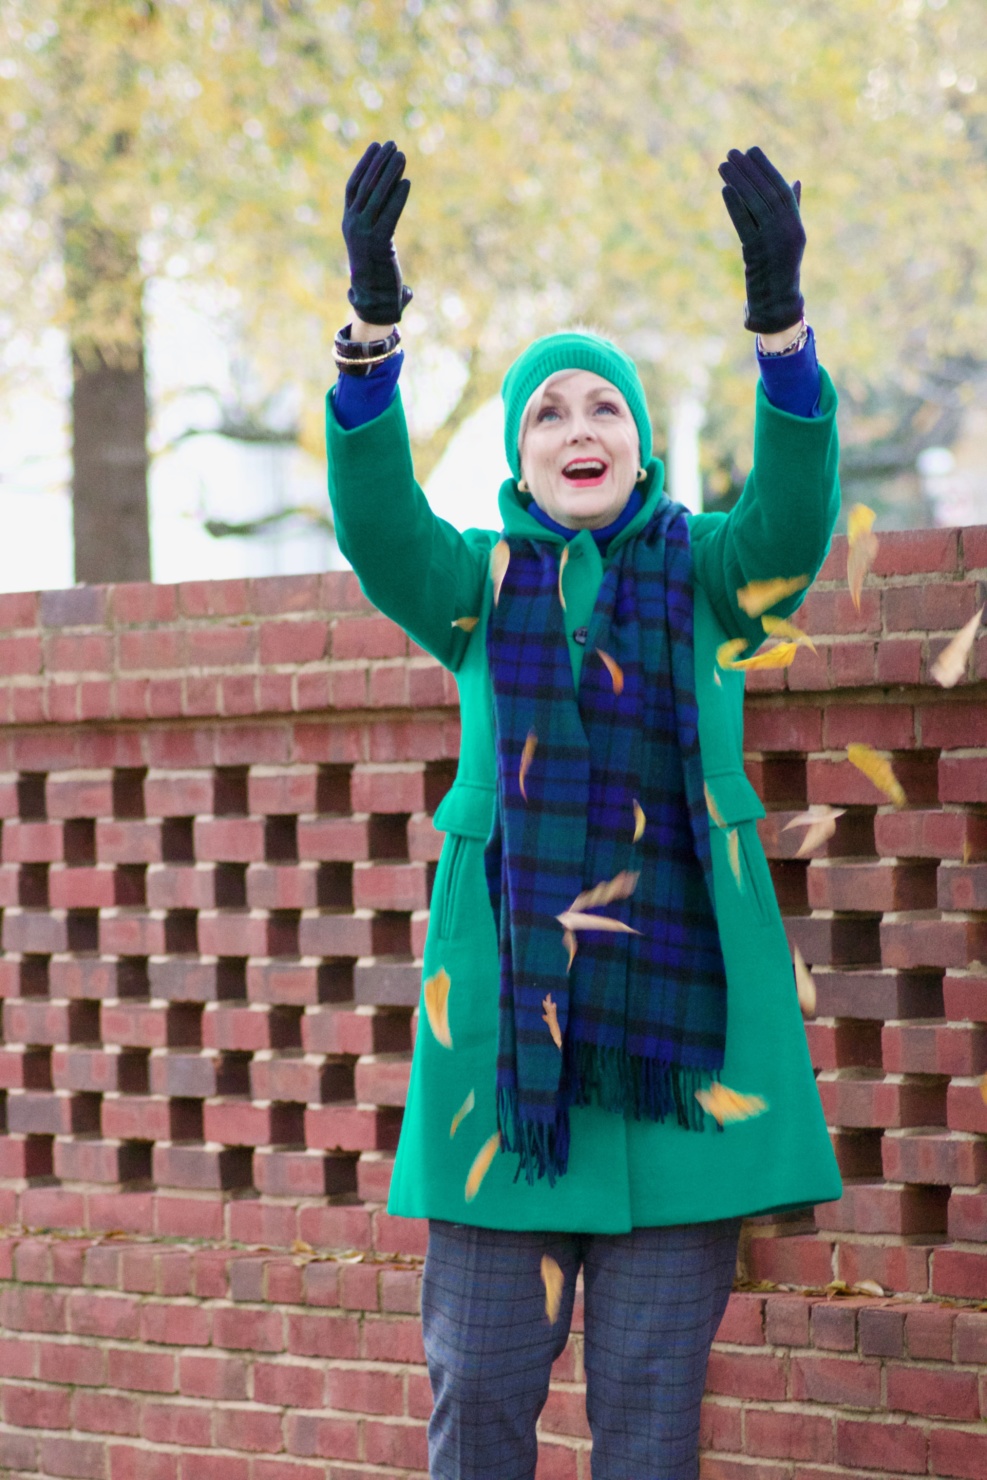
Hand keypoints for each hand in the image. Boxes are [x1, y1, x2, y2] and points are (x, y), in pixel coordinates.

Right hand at [342, 140, 412, 325]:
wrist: (373, 301)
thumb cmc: (377, 276)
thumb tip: (394, 202)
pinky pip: (389, 214)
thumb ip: (380, 227)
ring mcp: (364, 234)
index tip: (376, 147)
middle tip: (393, 145)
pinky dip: (398, 197)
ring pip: (377, 196)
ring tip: (402, 156)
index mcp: (348, 223)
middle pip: (366, 186)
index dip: (364, 165)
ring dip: (390, 174)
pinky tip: (407, 182)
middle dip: (380, 163)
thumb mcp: (374, 246)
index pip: (353, 186)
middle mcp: (352, 225)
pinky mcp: (378, 243)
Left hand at [718, 146, 804, 333]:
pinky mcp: (756, 254)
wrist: (777, 305)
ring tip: (724, 165)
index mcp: (796, 226)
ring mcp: (772, 242)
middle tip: (732, 153)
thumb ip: (792, 210)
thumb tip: (795, 181)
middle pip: (765, 193)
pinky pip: (744, 224)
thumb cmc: (781, 271)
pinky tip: (725, 189)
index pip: (780, 189)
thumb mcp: (790, 238)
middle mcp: (787, 231)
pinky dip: (735, 205)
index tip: (752, 151)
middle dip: (748, 171)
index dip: (766, 168)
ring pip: (754, 205)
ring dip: (738, 183)